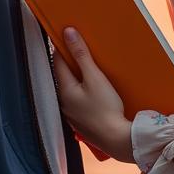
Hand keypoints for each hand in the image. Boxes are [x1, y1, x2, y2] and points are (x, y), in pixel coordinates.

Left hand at [53, 28, 134, 162]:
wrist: (116, 139)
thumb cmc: (106, 108)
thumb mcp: (95, 77)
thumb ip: (81, 55)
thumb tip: (68, 33)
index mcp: (64, 89)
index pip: (57, 61)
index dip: (61, 46)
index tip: (66, 34)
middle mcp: (63, 101)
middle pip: (63, 74)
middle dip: (70, 60)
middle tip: (79, 47)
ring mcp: (71, 113)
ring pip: (70, 88)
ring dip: (76, 76)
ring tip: (88, 66)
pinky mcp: (81, 120)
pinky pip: (77, 99)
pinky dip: (82, 90)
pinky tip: (93, 89)